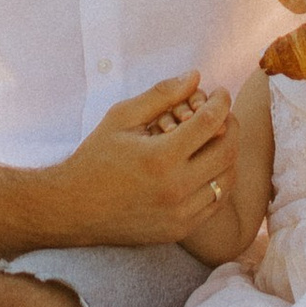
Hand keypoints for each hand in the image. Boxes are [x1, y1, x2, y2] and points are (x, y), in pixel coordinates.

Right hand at [48, 76, 237, 243]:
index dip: (221, 101)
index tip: (219, 92)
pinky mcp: (178, 230)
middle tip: (222, 113)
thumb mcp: (122, 117)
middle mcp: (175, 189)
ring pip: (227, 180)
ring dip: (229, 154)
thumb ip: (161, 94)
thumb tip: (196, 76)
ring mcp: (179, 214)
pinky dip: (219, 181)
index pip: (211, 123)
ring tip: (216, 138)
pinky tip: (208, 166)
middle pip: (228, 151)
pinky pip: (215, 203)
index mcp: (160, 158)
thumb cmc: (96, 158)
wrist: (73, 208)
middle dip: (231, 125)